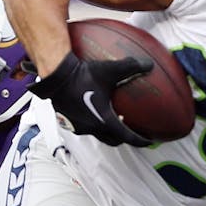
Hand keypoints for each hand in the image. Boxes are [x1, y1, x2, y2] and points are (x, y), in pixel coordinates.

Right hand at [30, 52, 152, 147]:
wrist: (56, 77)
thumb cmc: (82, 76)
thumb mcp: (110, 69)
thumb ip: (131, 66)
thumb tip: (148, 64)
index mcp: (104, 120)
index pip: (127, 136)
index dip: (140, 140)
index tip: (149, 141)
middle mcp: (92, 127)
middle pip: (112, 140)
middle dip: (123, 138)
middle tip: (130, 131)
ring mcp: (79, 126)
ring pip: (97, 134)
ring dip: (107, 130)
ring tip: (112, 119)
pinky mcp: (68, 121)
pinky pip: (84, 126)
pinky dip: (93, 123)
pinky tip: (92, 110)